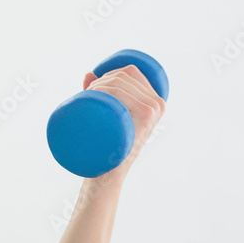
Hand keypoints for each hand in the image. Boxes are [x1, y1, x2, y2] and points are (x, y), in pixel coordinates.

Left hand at [81, 64, 165, 183]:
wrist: (109, 170)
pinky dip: (103, 89)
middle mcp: (158, 103)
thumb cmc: (107, 144)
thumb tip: (88, 73)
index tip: (92, 88)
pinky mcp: (146, 114)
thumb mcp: (108, 114)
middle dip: (100, 80)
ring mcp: (154, 108)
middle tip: (85, 95)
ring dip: (98, 84)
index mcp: (154, 101)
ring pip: (120, 80)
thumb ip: (100, 92)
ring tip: (86, 98)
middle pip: (124, 74)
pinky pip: (120, 91)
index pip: (130, 72)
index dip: (108, 73)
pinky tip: (94, 95)